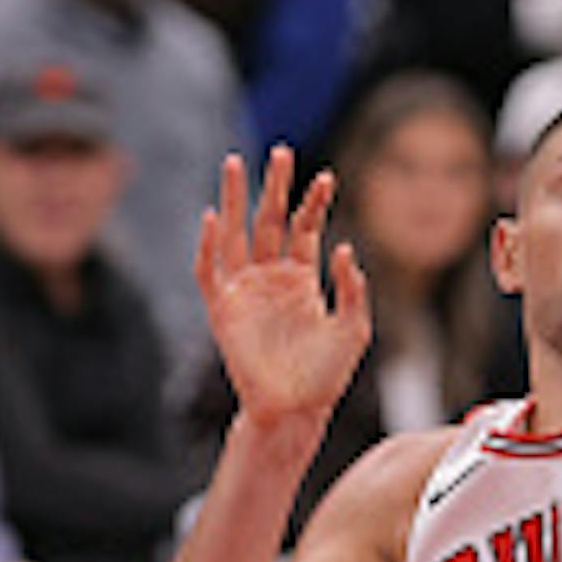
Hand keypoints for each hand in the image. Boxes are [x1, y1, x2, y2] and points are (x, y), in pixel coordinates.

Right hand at [197, 146, 373, 435]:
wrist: (297, 410)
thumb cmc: (327, 375)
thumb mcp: (354, 327)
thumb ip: (352, 287)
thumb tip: (344, 246)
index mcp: (302, 278)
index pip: (304, 228)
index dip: (313, 203)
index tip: (327, 177)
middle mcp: (271, 278)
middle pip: (269, 220)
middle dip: (274, 186)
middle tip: (281, 151)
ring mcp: (245, 291)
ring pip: (235, 234)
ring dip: (235, 200)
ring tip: (235, 164)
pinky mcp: (223, 311)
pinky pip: (210, 272)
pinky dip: (207, 245)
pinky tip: (214, 217)